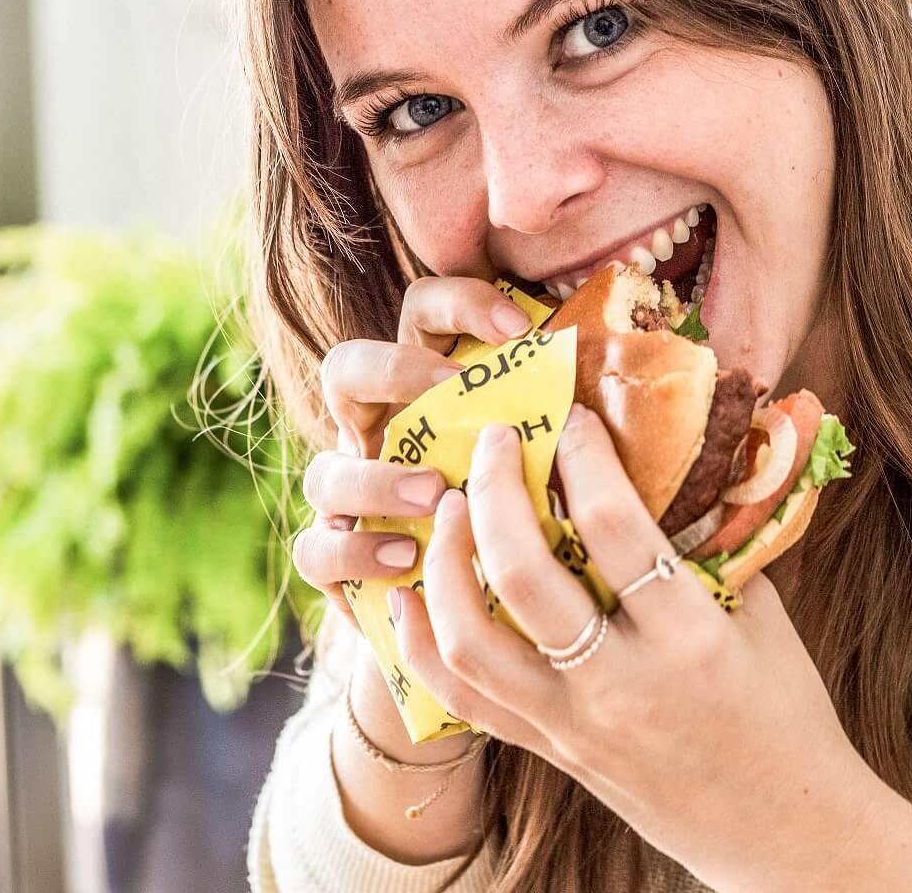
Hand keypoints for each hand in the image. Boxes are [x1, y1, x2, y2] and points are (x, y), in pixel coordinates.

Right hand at [292, 276, 536, 632]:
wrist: (502, 606)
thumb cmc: (536, 515)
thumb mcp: (549, 464)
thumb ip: (553, 428)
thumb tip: (597, 403)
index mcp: (427, 387)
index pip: (423, 310)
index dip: (463, 305)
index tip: (519, 331)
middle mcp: (375, 428)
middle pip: (346, 368)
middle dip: (396, 373)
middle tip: (453, 397)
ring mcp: (346, 492)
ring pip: (323, 470)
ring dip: (376, 479)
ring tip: (435, 495)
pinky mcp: (333, 554)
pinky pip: (314, 546)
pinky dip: (355, 550)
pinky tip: (407, 558)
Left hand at [390, 403, 911, 890]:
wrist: (785, 835)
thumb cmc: (786, 717)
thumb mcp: (764, 621)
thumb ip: (710, 550)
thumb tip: (668, 473)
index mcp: (691, 639)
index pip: (617, 528)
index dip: (586, 457)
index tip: (573, 417)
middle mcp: (620, 684)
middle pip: (524, 574)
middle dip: (497, 492)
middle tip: (497, 442)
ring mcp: (574, 726)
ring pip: (472, 640)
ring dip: (447, 562)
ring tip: (450, 509)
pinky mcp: (550, 754)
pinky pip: (463, 698)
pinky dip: (426, 642)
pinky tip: (413, 596)